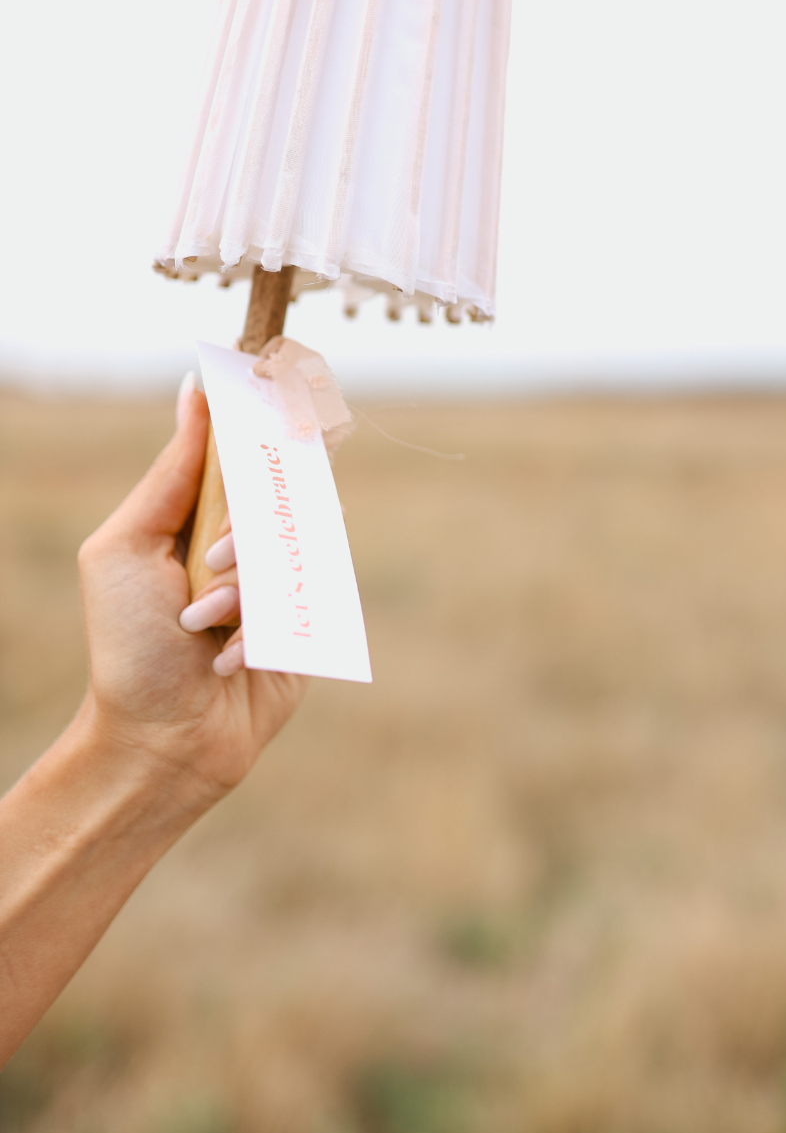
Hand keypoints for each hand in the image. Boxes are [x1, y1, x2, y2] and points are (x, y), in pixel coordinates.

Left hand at [77, 376, 305, 807]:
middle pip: (277, 497)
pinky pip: (312, 602)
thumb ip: (169, 473)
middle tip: (208, 565)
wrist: (160, 743)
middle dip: (242, 534)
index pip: (241, 451)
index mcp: (197, 517)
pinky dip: (265, 630)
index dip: (263, 424)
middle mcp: (241, 545)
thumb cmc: (129, 648)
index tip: (286, 394)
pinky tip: (228, 661)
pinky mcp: (306, 628)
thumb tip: (194, 390)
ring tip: (202, 624)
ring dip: (246, 589)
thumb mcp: (126, 549)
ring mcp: (278, 586)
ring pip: (297, 549)